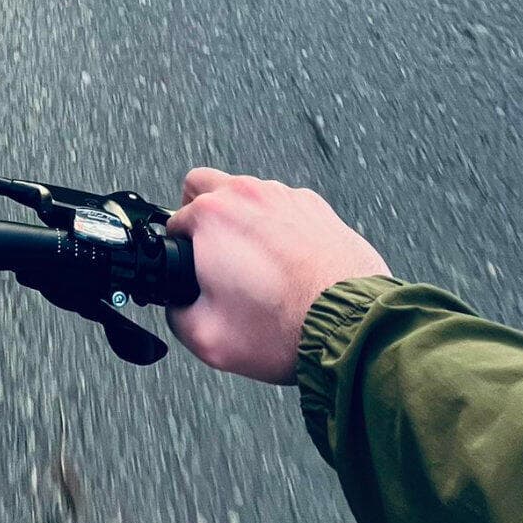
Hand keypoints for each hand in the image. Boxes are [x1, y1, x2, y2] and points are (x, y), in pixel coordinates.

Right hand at [166, 169, 390, 383]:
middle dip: (198, 214)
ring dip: (241, 219)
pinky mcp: (317, 207)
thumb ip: (178, 316)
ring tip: (255, 264)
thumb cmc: (282, 328)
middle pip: (202, 185)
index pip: (173, 223)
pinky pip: (284, 206)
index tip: (191, 271)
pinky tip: (287, 261)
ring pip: (246, 194)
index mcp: (211, 217)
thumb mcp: (207, 338)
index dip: (178, 253)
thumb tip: (180, 306)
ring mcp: (284, 196)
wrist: (349, 326)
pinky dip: (278, 226)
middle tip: (210, 250)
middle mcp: (245, 195)